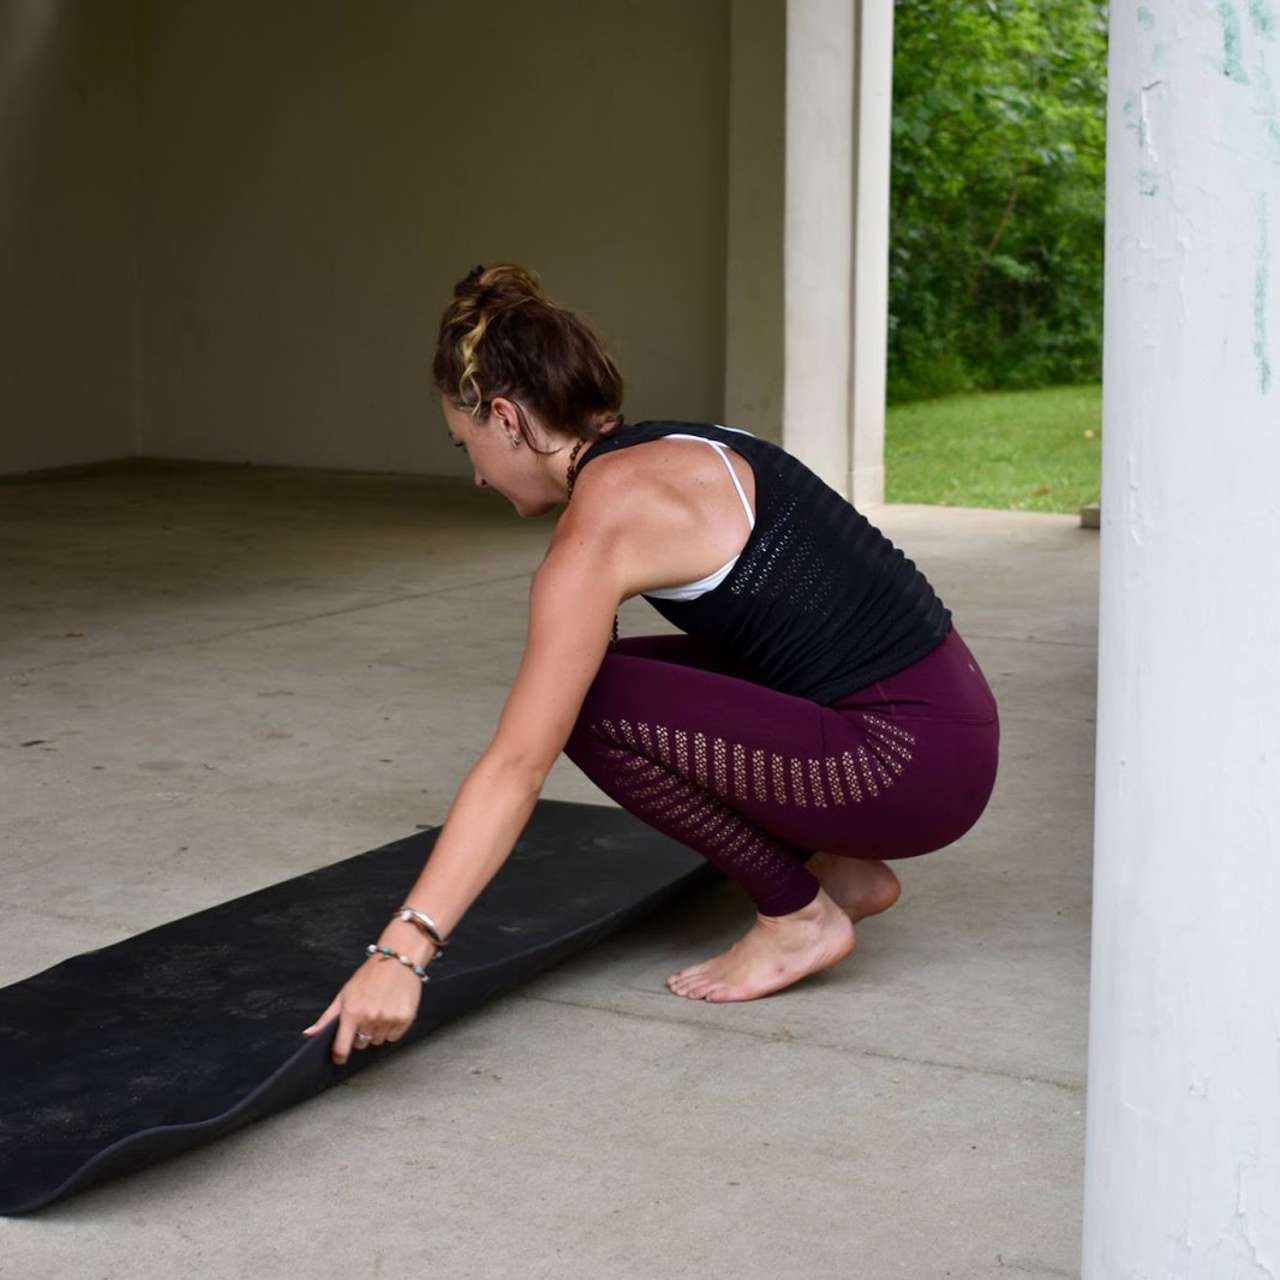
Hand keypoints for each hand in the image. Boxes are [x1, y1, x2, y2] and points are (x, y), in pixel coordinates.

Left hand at [301, 945, 425, 1064]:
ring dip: (377, 1032)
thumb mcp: (344, 993)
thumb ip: (327, 1017)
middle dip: (361, 1034)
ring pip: (378, 1041)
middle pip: (361, 1044)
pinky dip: (392, 1029)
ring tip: (380, 1011)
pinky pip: (394, 1037)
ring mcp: (388, 1019)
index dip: (339, 1056)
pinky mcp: (405, 1019)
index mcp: (352, 1012)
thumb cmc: (370, 975)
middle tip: (366, 1016)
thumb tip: (309, 1034)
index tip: (339, 1057)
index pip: (342, 1047)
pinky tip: (391, 1011)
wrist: (398, 960)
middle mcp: (370, 1018)